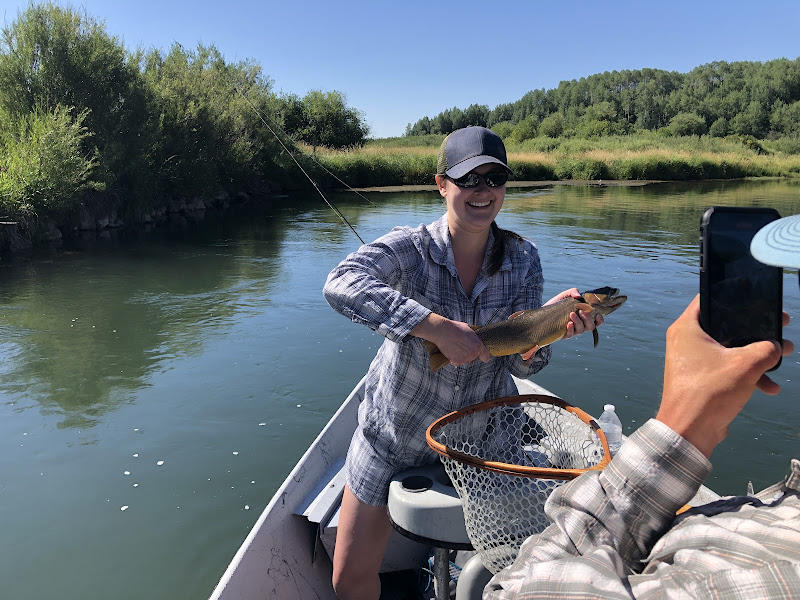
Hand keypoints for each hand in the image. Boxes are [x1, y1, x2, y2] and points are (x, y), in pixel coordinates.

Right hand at [412, 313, 491, 367]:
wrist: (443, 331)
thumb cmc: (455, 328)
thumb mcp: (468, 330)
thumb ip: (473, 337)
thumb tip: (473, 338)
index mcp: (478, 345)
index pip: (486, 356)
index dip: (483, 356)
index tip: (480, 355)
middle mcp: (474, 353)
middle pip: (473, 358)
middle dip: (469, 354)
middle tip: (461, 347)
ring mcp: (465, 358)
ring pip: (465, 361)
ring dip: (461, 357)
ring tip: (455, 347)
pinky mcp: (457, 362)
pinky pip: (456, 362)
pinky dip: (453, 359)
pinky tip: (450, 351)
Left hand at [544, 288, 603, 339]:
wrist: (542, 313)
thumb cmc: (556, 304)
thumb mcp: (564, 296)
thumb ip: (572, 292)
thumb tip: (578, 295)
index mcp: (583, 317)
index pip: (596, 321)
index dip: (600, 320)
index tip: (597, 315)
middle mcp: (580, 325)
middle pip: (590, 326)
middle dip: (588, 319)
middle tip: (581, 311)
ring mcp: (572, 330)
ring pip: (581, 330)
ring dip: (578, 322)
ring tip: (571, 314)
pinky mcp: (564, 334)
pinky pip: (570, 334)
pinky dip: (570, 329)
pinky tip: (568, 323)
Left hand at [656, 295, 790, 457]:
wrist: (690, 431)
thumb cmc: (708, 393)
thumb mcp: (746, 365)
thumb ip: (766, 349)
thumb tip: (775, 347)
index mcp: (687, 328)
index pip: (708, 299)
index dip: (734, 296)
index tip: (756, 298)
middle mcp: (686, 341)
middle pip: (725, 325)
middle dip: (754, 329)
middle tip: (778, 326)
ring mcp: (692, 360)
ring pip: (730, 349)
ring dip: (756, 354)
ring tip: (784, 355)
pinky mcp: (701, 378)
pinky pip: (727, 368)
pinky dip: (747, 374)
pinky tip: (770, 387)